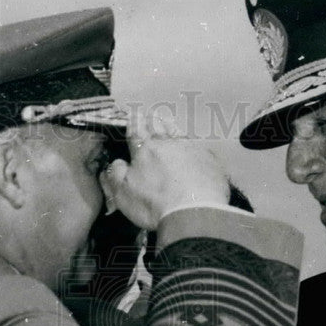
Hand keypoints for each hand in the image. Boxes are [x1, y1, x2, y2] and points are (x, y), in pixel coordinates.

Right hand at [100, 112, 229, 229]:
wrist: (192, 213)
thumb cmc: (154, 204)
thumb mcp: (123, 193)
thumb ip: (116, 174)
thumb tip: (117, 163)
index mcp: (145, 150)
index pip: (136, 131)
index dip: (134, 121)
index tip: (134, 113)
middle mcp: (168, 144)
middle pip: (158, 128)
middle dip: (152, 120)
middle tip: (150, 114)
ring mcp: (191, 150)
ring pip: (179, 133)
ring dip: (171, 126)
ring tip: (167, 121)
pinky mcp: (209, 162)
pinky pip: (199, 149)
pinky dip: (193, 146)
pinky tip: (193, 147)